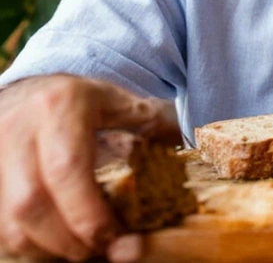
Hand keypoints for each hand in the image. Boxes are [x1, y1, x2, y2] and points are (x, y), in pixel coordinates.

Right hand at [0, 75, 179, 261]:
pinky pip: (0, 227)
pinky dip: (31, 247)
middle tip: (104, 252)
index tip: (119, 239)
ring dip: (49, 250)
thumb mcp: (119, 101)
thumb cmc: (83, 102)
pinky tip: (60, 247)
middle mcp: (18, 130)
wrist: (30, 92)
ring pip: (11, 222)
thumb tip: (188, 150)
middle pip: (31, 204)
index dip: (90, 214)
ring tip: (85, 252)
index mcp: (60, 107)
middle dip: (70, 240)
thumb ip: (152, 124)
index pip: (67, 170)